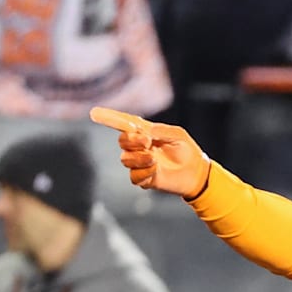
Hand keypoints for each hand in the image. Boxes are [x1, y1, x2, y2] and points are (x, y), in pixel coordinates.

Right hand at [89, 107, 209, 197]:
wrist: (197, 173)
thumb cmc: (188, 150)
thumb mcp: (178, 135)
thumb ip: (161, 130)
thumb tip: (144, 132)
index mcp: (145, 133)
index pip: (124, 124)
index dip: (110, 118)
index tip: (94, 113)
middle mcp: (139, 147)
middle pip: (122, 141)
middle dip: (131, 140)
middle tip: (147, 141)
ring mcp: (140, 163)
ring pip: (126, 159)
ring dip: (138, 157)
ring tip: (154, 158)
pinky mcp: (144, 178)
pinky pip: (134, 176)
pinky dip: (144, 171)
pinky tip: (155, 169)